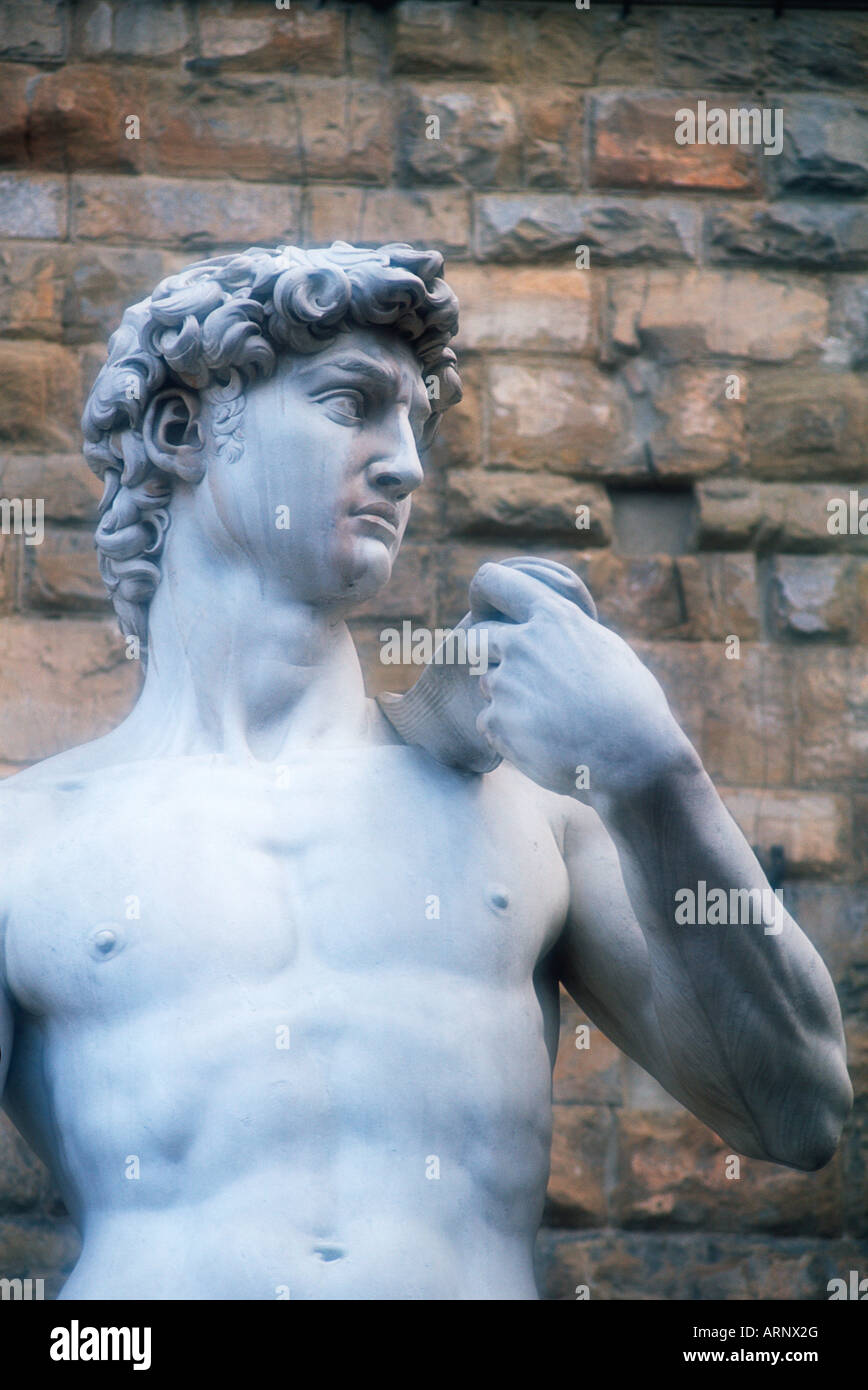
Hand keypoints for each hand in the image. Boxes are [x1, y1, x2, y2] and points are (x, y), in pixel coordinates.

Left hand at [470, 562, 696, 798]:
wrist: (633, 758)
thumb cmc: (632, 704)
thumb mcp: (607, 649)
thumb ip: (568, 632)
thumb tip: (548, 626)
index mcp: (552, 618)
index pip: (492, 582)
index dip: (483, 592)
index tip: (484, 605)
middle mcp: (521, 644)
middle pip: (476, 638)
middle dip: (488, 654)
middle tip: (522, 680)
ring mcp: (504, 684)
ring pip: (488, 685)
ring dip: (508, 700)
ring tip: (550, 720)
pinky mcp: (496, 722)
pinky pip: (489, 723)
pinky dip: (509, 734)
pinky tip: (544, 743)